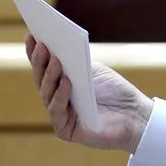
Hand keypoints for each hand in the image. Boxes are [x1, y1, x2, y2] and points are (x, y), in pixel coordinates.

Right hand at [25, 34, 152, 152]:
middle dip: (40, 61)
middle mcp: (55, 100)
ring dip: (50, 76)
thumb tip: (56, 46)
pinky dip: (61, 95)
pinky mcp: (65, 130)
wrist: (134, 115)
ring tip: (55, 60)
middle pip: (42, 79)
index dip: (34, 53)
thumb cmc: (114, 91)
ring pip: (47, 94)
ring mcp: (59, 116)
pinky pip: (58, 111)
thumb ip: (74, 61)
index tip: (31, 35)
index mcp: (59, 84)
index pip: (43, 67)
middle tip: (41, 45)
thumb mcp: (92, 70)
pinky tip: (67, 81)